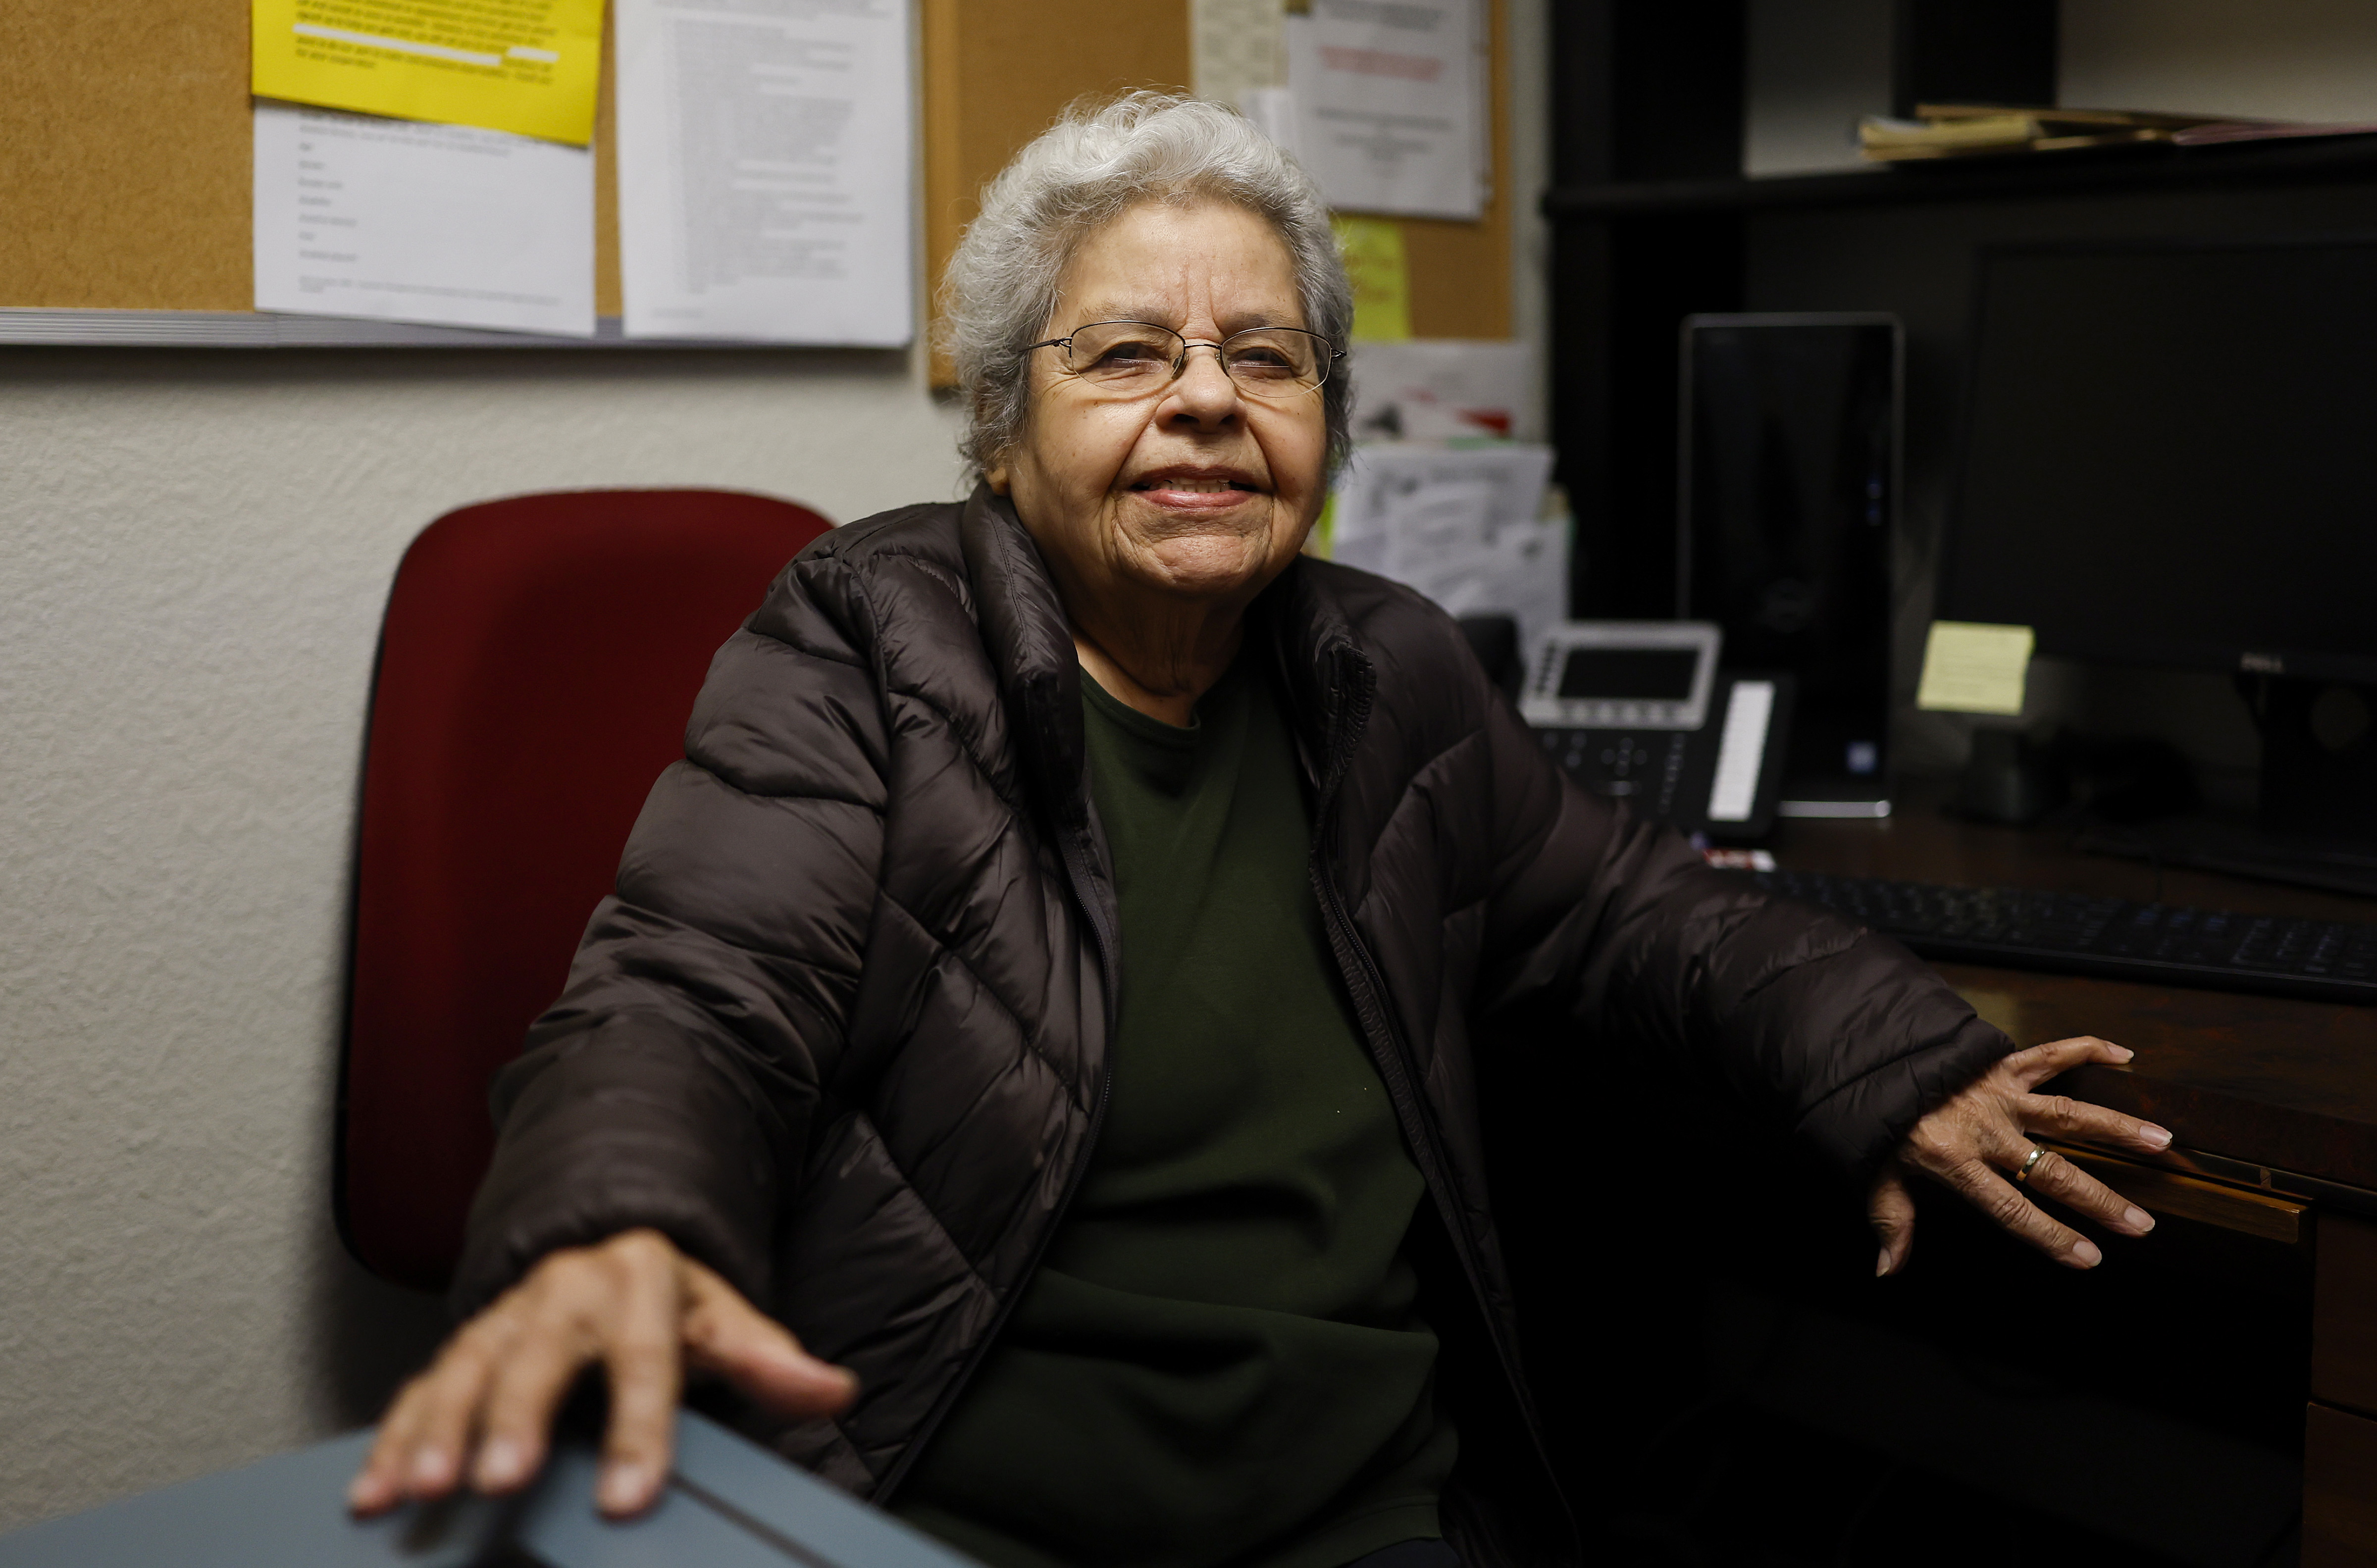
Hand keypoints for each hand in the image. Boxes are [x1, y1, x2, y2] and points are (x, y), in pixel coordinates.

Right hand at [348, 1228, 855, 1519]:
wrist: (606, 1248)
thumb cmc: (667, 1299)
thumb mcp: (724, 1316)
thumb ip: (769, 1359)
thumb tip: (832, 1389)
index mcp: (637, 1279)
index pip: (644, 1358)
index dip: (637, 1430)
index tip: (627, 1499)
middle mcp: (563, 1289)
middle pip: (537, 1355)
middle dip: (513, 1419)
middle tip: (498, 1481)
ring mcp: (507, 1316)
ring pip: (465, 1368)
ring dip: (438, 1431)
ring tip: (421, 1490)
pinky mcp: (466, 1344)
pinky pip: (422, 1387)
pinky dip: (395, 1436)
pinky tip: (374, 1489)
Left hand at [1867, 1036, 2171, 1276]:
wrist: (1865, 1051)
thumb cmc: (1874, 1118)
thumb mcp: (1876, 1171)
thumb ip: (1891, 1220)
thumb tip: (1886, 1270)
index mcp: (1955, 1160)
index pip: (2010, 1208)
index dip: (2050, 1235)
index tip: (2091, 1258)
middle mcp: (1985, 1128)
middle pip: (2051, 1169)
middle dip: (2099, 1199)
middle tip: (2141, 1223)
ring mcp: (1998, 1093)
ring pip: (2067, 1112)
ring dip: (2116, 1127)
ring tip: (2162, 1142)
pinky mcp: (2000, 1063)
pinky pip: (2049, 1053)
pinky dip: (2086, 1049)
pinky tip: (2124, 1055)